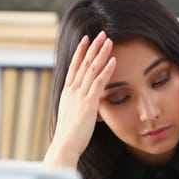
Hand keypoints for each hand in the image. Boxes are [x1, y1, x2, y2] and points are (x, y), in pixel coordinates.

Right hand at [45, 31, 115, 166]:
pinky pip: (98, 82)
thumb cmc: (69, 137)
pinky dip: (106, 70)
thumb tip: (85, 107)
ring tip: (109, 40)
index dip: (81, 52)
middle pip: (83, 64)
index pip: (74, 67)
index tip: (86, 40)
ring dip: (101, 53)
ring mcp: (79, 95)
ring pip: (91, 69)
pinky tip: (113, 60)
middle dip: (93, 47)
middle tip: (101, 33)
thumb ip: (79, 108)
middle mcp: (72, 91)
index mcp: (67, 93)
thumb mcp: (72, 117)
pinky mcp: (88, 103)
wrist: (65, 145)